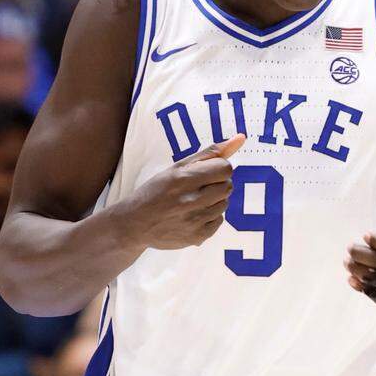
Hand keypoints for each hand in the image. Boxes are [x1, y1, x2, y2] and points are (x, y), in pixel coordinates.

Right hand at [122, 134, 243, 250]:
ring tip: (194, 201)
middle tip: (200, 186)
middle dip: (218, 183)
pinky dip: (210, 216)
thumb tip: (241, 138)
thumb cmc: (156, 190)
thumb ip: (211, 152)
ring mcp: (194, 221)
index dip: (219, 168)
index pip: (225, 168)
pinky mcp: (197, 237)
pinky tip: (193, 214)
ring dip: (215, 200)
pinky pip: (219, 221)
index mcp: (184, 179)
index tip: (206, 172)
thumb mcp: (178, 167)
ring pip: (225, 204)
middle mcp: (190, 201)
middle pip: (228, 186)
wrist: (135, 223)